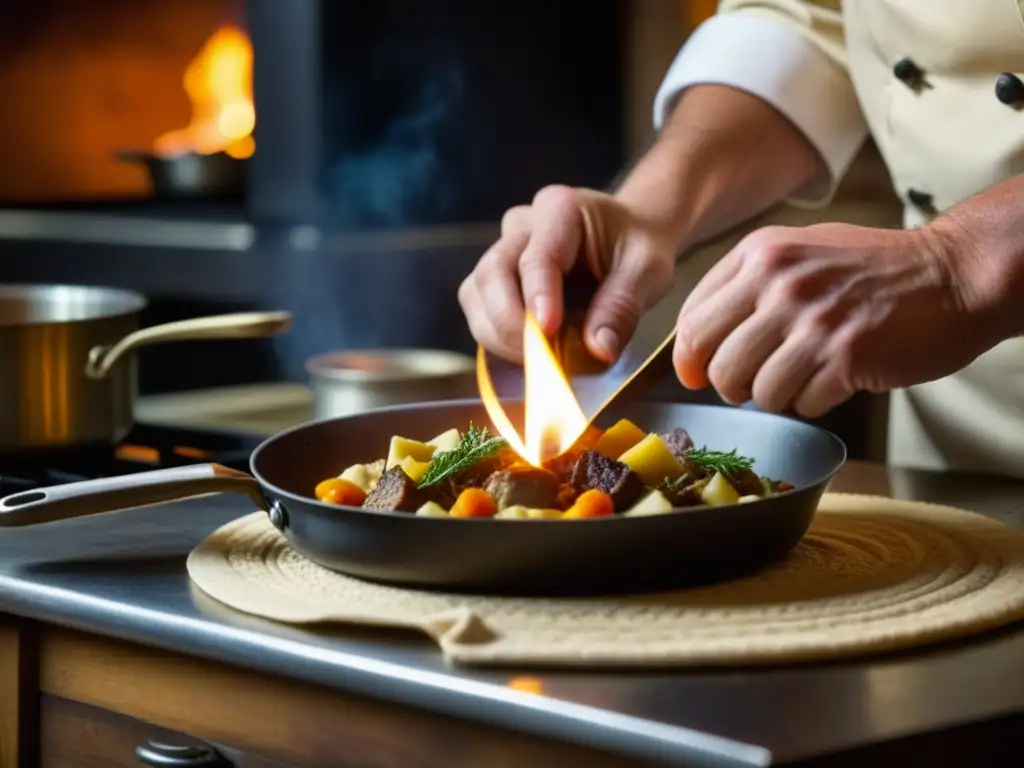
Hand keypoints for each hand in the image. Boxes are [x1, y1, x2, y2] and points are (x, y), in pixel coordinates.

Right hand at [458, 185, 676, 362]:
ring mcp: (504, 249)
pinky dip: (496, 336)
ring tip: (536, 358)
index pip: (537, 258)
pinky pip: (479, 308)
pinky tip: (527, 351)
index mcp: (560, 210)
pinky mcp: (496, 277)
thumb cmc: (637, 246)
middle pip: (491, 274)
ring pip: (475, 292)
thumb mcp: (647, 271)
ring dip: (497, 333)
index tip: (546, 334)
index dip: (537, 299)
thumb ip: (622, 307)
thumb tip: (598, 351)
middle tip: (540, 358)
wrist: (628, 235)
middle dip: (508, 323)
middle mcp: (522, 225)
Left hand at [672, 222, 986, 416]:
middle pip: (716, 363)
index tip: (697, 372)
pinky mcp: (845, 357)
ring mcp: (813, 321)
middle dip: (728, 384)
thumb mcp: (799, 251)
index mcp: (761, 254)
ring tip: (803, 375)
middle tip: (751, 383)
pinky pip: (799, 404)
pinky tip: (833, 378)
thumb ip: (745, 287)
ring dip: (775, 395)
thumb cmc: (872, 269)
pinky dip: (812, 402)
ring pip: (756, 391)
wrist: (952, 274)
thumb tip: (694, 343)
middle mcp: (781, 284)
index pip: (693, 320)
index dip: (690, 357)